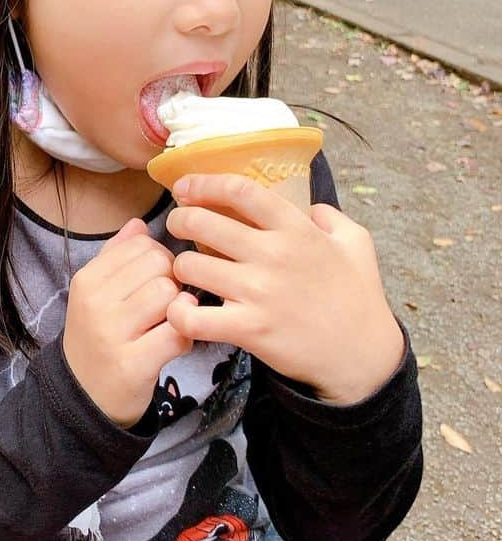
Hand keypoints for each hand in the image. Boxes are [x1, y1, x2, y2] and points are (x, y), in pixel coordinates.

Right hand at [63, 218, 191, 428]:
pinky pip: (178, 332)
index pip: (142, 244)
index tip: (154, 281)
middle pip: (160, 266)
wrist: (83, 397)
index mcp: (87, 279)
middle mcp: (96, 302)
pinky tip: (175, 344)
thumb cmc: (97, 338)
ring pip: (171, 295)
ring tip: (169, 324)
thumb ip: (117, 256)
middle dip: (173, 283)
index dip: (160, 259)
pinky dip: (186, 338)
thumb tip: (139, 223)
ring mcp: (112, 334)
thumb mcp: (95, 293)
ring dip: (180, 310)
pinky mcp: (133, 364)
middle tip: (166, 306)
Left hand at [163, 174, 404, 405]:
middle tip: (178, 225)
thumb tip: (311, 209)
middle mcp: (274, 255)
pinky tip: (184, 309)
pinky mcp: (249, 329)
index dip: (205, 183)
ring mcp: (259, 293)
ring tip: (187, 271)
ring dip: (180, 267)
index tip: (185, 186)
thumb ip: (332, 218)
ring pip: (190, 266)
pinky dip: (179, 313)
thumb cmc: (359, 298)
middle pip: (202, 223)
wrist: (363, 357)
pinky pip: (193, 318)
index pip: (241, 191)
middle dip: (180, 220)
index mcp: (297, 230)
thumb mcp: (358, 244)